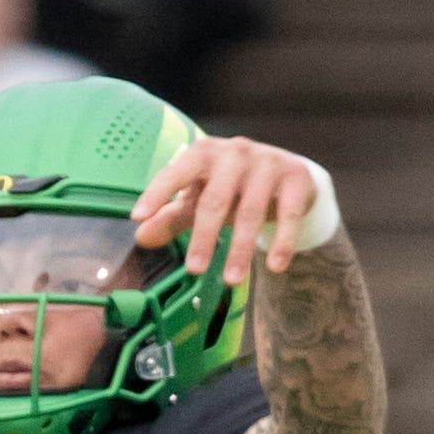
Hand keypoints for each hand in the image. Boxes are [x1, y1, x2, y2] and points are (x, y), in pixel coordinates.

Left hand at [132, 134, 326, 287]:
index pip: (176, 172)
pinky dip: (283, 242)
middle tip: (194, 269)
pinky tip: (276, 267)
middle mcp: (234, 153)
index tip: (137, 216)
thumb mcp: (201, 196)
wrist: (286, 170)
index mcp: (204, 153)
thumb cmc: (233, 185)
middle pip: (215, 199)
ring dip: (241, 248)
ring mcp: (267, 163)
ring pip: (251, 210)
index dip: (157, 193)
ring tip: (231, 280)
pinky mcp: (295, 178)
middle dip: (204, 236)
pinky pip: (289, 214)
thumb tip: (141, 237)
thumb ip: (172, 214)